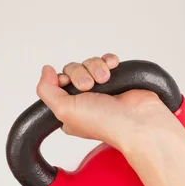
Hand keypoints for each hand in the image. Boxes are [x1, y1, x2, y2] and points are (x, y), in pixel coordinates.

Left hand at [36, 53, 182, 150]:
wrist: (138, 121)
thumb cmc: (106, 124)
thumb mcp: (63, 110)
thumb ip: (46, 90)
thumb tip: (46, 70)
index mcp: (70, 110)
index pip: (56, 83)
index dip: (61, 78)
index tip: (68, 84)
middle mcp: (85, 100)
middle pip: (72, 70)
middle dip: (80, 74)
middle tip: (89, 87)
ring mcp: (102, 89)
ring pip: (89, 64)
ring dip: (96, 68)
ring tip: (105, 80)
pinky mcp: (117, 80)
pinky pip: (106, 61)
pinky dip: (108, 61)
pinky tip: (113, 68)